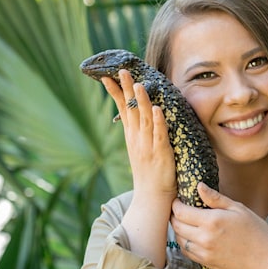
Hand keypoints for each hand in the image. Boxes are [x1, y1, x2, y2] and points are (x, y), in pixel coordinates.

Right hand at [102, 71, 176, 201]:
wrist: (151, 198)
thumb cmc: (149, 173)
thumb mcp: (139, 149)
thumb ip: (138, 132)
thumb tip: (137, 115)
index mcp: (131, 136)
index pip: (122, 109)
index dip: (115, 92)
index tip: (107, 76)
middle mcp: (137, 138)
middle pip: (130, 109)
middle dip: (125, 89)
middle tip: (121, 70)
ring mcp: (148, 145)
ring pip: (143, 119)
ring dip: (141, 101)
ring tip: (138, 84)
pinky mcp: (161, 153)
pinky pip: (159, 135)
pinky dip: (158, 122)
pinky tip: (156, 110)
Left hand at [170, 183, 267, 268]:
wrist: (264, 261)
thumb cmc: (256, 232)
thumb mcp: (238, 209)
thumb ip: (215, 198)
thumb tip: (199, 186)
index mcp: (212, 221)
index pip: (181, 212)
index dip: (176, 204)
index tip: (178, 199)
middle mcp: (204, 238)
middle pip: (177, 225)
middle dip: (174, 215)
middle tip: (179, 209)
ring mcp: (203, 252)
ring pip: (179, 239)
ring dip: (178, 229)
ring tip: (184, 221)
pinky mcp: (205, 262)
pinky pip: (186, 252)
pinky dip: (184, 242)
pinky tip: (191, 236)